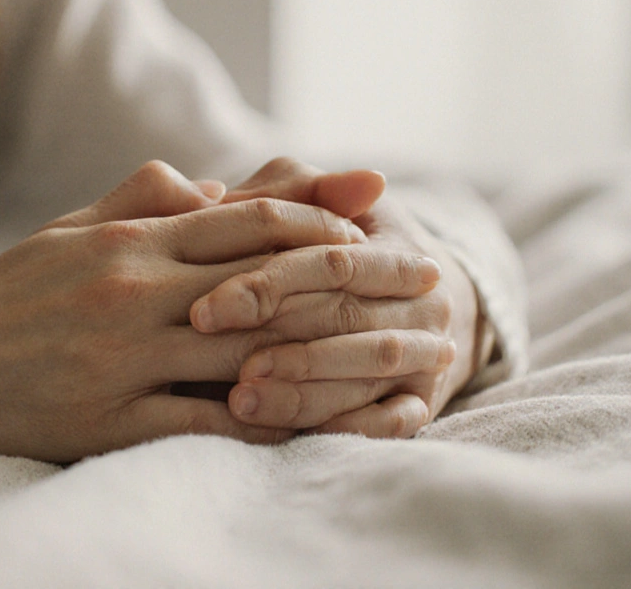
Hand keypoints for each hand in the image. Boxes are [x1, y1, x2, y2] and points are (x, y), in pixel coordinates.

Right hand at [0, 162, 368, 462]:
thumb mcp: (66, 229)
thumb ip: (141, 200)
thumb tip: (208, 181)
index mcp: (127, 240)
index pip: (247, 220)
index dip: (321, 222)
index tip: (376, 232)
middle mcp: (133, 292)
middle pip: (270, 281)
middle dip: (354, 283)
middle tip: (421, 286)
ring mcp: (120, 360)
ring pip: (251, 352)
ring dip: (332, 356)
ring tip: (394, 361)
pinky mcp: (105, 425)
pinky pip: (209, 425)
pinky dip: (273, 423)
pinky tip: (323, 424)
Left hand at [192, 159, 480, 437]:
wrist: (418, 302)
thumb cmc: (336, 246)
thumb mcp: (313, 209)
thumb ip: (269, 198)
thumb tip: (215, 194)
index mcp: (392, 246)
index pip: (331, 264)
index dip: (267, 285)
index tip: (204, 311)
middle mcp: (420, 300)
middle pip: (347, 319)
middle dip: (279, 340)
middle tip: (213, 361)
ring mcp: (426, 353)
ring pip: (368, 371)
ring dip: (304, 388)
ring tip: (239, 399)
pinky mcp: (423, 403)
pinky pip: (390, 423)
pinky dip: (342, 427)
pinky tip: (287, 436)